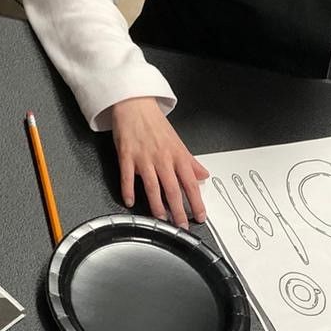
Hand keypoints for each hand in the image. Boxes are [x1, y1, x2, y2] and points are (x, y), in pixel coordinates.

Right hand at [108, 97, 207, 226]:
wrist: (135, 104)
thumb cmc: (155, 124)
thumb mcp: (178, 142)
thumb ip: (191, 162)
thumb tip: (204, 175)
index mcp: (177, 155)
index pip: (190, 183)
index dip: (196, 202)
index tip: (200, 216)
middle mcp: (162, 158)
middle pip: (173, 189)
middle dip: (178, 210)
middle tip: (182, 226)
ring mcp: (144, 158)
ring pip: (152, 186)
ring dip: (157, 205)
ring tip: (161, 219)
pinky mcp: (127, 155)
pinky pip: (127, 176)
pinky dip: (128, 190)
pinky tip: (130, 202)